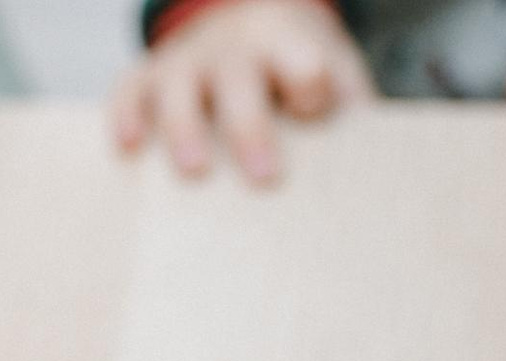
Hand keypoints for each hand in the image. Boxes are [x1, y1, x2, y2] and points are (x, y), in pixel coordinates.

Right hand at [110, 0, 373, 185]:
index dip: (306, 75)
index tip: (313, 100)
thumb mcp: (336, 88)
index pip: (298, 57)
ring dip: (186, 127)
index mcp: (288, 47)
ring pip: (179, 88)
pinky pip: (128, 92)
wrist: (251, 32)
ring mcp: (187, 64)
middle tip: (266, 175)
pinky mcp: (147, 80)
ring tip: (195, 170)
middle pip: (237, 79)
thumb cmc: (299, 83)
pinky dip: (125, 116)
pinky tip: (128, 148)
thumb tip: (380, 184)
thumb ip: (350, 122)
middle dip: (250, 124)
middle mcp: (233, 50)